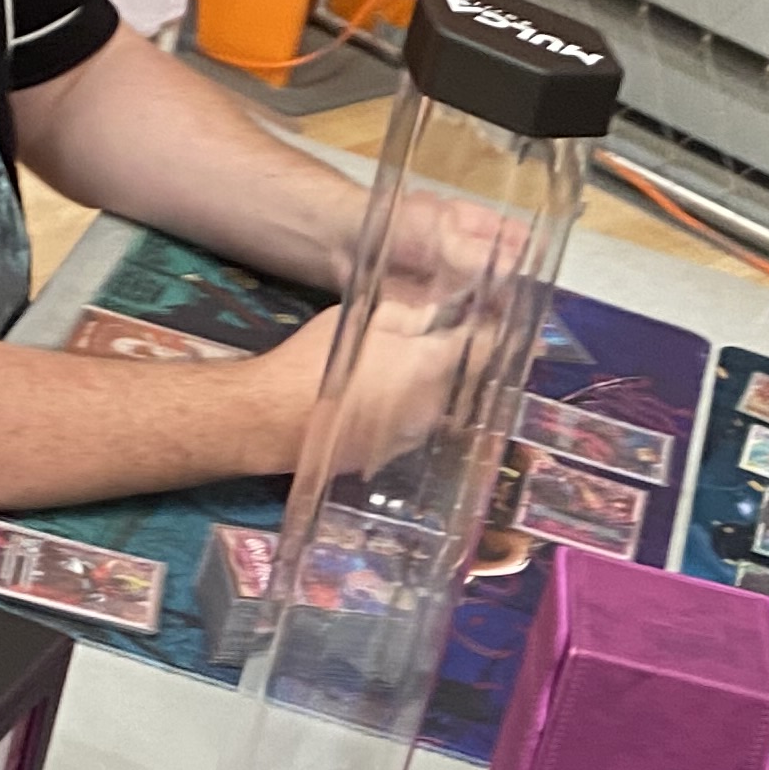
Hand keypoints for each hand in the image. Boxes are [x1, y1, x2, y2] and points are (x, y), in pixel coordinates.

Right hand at [228, 299, 469, 482]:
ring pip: (436, 404)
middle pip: (461, 379)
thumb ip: (405, 316)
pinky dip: (406, 410)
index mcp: (428, 367)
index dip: (492, 330)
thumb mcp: (359, 321)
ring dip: (430, 386)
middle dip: (457, 359)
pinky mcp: (392, 456)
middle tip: (443, 337)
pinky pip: (411, 426)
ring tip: (402, 367)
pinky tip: (379, 398)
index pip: (484, 347)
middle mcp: (431, 408)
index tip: (496, 319)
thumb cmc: (312, 361)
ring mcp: (413, 437)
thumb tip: (435, 313)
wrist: (271, 420)